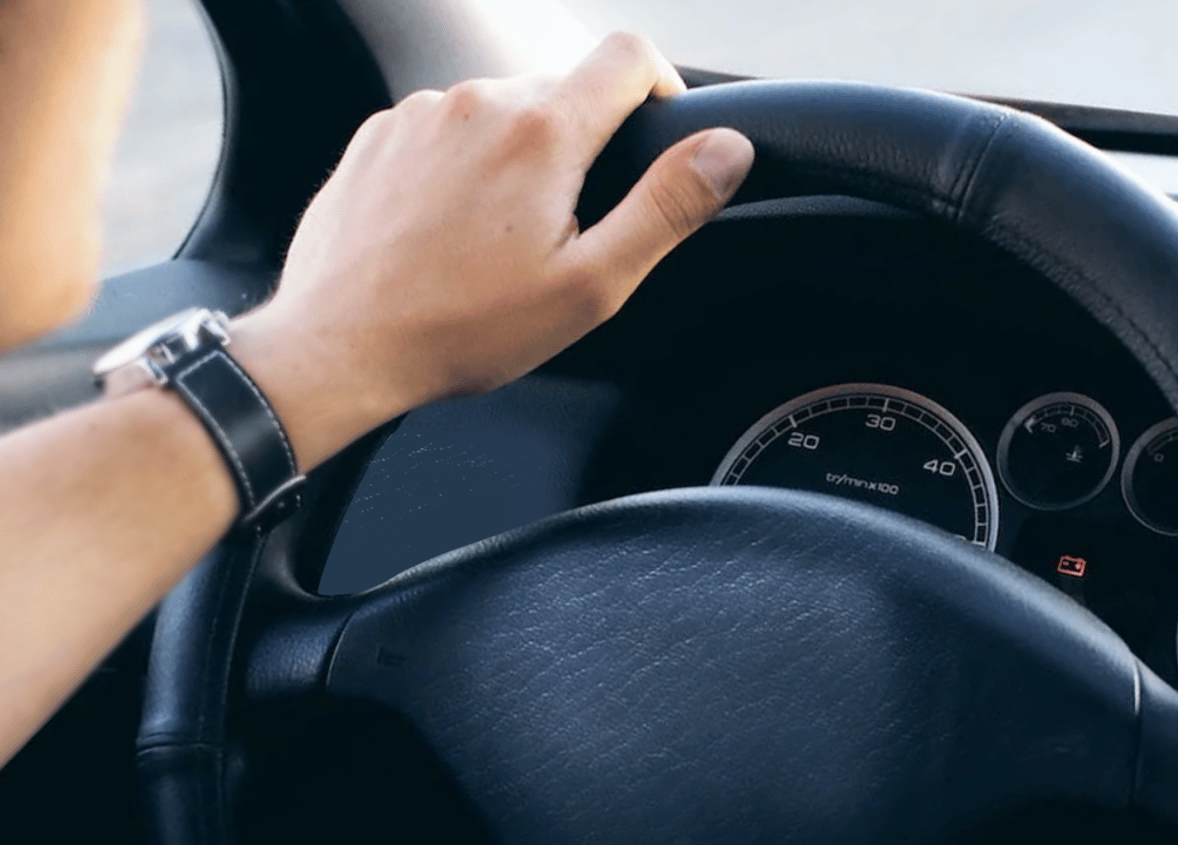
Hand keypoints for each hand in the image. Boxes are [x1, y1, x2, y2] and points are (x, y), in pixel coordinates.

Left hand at [229, 31, 753, 470]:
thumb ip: (667, 207)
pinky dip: (465, 168)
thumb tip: (727, 149)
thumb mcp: (591, 283)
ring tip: (500, 239)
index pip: (629, 55)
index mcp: (543, 132)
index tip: (656, 140)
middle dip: (583, 146)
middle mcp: (481, 101)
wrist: (339, 346)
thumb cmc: (463, 328)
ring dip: (520, 158)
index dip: (661, 87)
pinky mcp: (381, 134)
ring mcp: (422, 113)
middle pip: (565, 89)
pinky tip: (452, 232)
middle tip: (567, 230)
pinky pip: (447, 129)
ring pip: (504, 111)